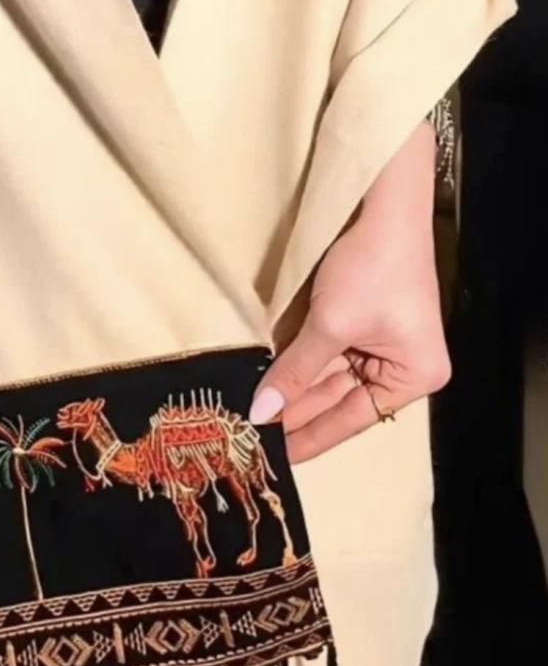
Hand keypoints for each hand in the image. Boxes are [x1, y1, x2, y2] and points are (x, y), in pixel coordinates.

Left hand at [250, 121, 450, 462]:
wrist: (381, 205)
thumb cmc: (371, 268)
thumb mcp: (330, 326)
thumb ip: (295, 373)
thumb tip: (260, 414)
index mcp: (413, 377)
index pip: (351, 420)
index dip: (309, 439)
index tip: (274, 460)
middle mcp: (403, 368)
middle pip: (339, 402)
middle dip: (296, 416)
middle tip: (252, 441)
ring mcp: (381, 346)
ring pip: (328, 381)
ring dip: (292, 394)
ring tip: (254, 418)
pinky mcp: (361, 325)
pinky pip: (326, 358)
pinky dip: (298, 369)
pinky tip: (269, 388)